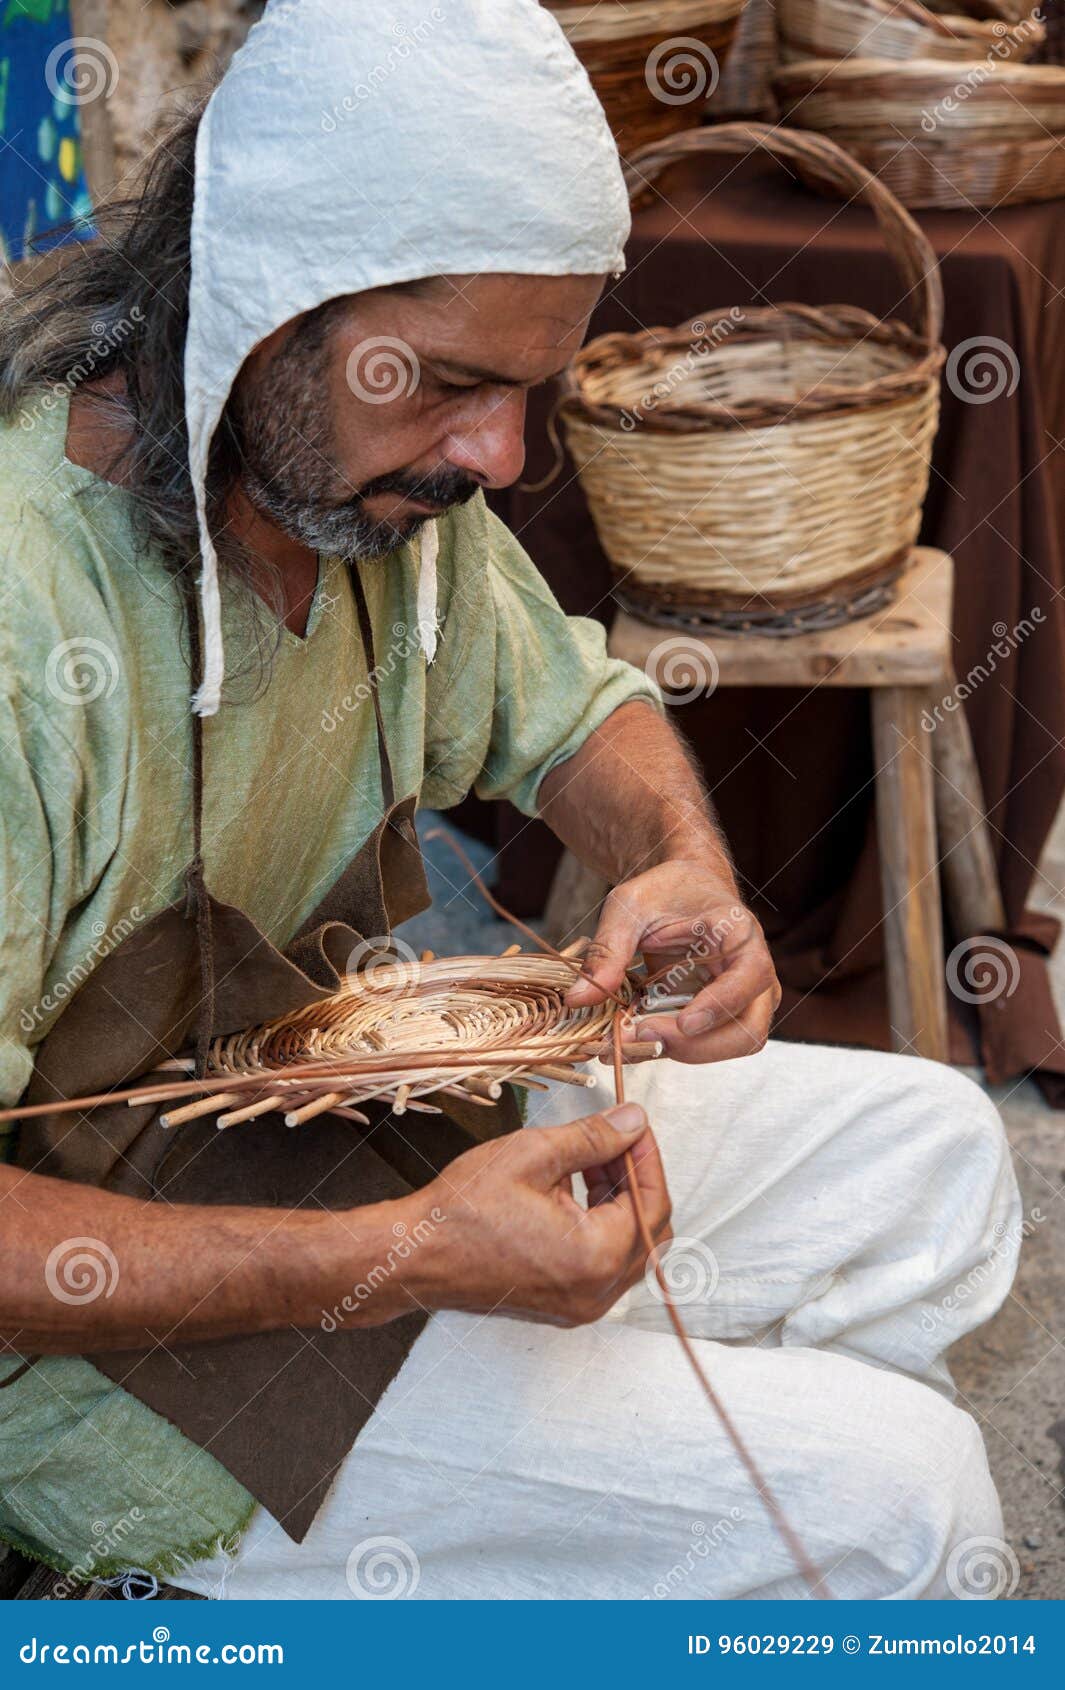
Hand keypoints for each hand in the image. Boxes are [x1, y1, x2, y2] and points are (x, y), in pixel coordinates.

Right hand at [395, 1104, 671, 1326]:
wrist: (416, 1256)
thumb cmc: (464, 1208)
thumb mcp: (533, 1155)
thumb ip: (593, 1137)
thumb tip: (634, 1121)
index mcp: (596, 1258)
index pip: (653, 1203)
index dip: (648, 1158)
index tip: (634, 1124)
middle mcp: (597, 1293)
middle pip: (648, 1230)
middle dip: (635, 1179)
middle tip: (614, 1139)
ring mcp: (580, 1305)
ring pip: (627, 1248)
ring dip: (618, 1201)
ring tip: (588, 1159)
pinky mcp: (563, 1305)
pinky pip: (602, 1263)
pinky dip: (599, 1225)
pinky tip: (570, 1190)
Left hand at [566, 861, 780, 1064]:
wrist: (681, 891)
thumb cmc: (665, 890)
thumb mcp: (630, 907)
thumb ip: (608, 950)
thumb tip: (579, 999)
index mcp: (741, 934)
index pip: (750, 976)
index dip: (721, 1005)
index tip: (683, 1023)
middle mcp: (752, 975)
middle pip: (747, 1030)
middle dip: (695, 1046)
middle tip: (640, 1037)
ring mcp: (739, 1001)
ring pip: (725, 1047)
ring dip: (674, 1052)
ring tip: (620, 1043)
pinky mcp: (716, 1018)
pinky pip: (698, 1045)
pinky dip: (662, 1048)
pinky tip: (624, 1043)